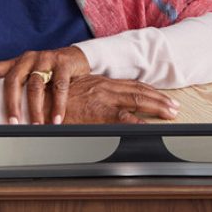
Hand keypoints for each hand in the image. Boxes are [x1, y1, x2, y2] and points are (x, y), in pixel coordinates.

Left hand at [0, 46, 91, 124]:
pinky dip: (58, 105)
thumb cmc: (48, 72)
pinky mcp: (63, 64)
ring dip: (36, 109)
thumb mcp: (31, 75)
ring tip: (36, 126)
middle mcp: (28, 58)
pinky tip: (56, 120)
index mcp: (17, 62)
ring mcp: (46, 59)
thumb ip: (19, 87)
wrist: (75, 57)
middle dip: (12, 104)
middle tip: (13, 124)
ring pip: (36, 86)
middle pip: (14, 80)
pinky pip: (59, 87)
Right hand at [52, 74, 179, 123]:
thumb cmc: (51, 98)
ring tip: (172, 114)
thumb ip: (88, 96)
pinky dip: (139, 124)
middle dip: (160, 99)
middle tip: (175, 106)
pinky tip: (151, 128)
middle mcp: (105, 88)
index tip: (162, 96)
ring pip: (138, 101)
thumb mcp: (74, 92)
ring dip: (157, 107)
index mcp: (100, 82)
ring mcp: (103, 100)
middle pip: (139, 92)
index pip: (131, 85)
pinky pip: (123, 120)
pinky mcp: (97, 114)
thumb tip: (98, 105)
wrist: (36, 98)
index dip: (149, 91)